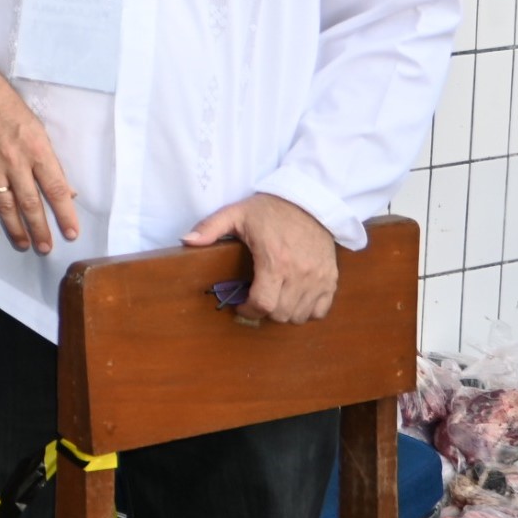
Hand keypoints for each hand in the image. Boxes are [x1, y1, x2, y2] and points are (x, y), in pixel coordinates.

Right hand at [0, 50, 79, 252]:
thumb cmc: (8, 105)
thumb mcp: (37, 128)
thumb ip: (50, 161)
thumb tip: (65, 191)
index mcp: (36, 149)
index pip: (55, 189)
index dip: (64, 214)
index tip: (72, 233)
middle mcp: (15, 161)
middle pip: (31, 203)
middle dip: (40, 229)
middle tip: (47, 249)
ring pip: (6, 205)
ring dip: (16, 228)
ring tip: (26, 245)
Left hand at [183, 193, 338, 323]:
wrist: (309, 201)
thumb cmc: (270, 209)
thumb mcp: (236, 213)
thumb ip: (210, 227)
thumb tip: (186, 241)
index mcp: (274, 260)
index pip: (263, 304)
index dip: (248, 311)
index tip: (240, 306)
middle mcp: (300, 273)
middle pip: (281, 313)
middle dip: (263, 312)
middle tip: (255, 300)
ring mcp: (318, 278)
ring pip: (300, 316)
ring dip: (284, 313)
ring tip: (273, 299)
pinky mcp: (331, 279)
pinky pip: (320, 310)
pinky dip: (307, 310)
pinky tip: (294, 298)